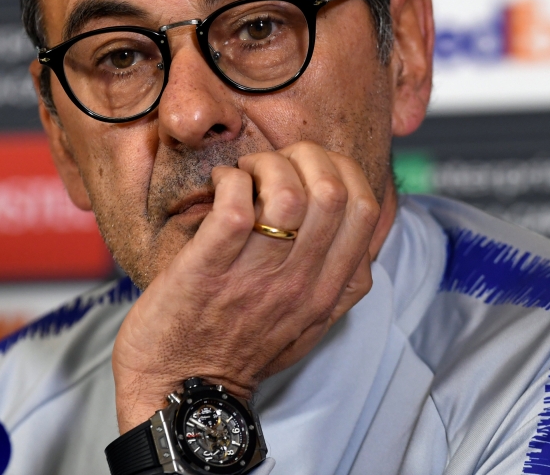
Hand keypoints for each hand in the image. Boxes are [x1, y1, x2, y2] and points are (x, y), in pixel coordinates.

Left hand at [111, 141, 379, 432]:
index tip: (309, 168)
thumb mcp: (309, 321)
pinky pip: (235, 203)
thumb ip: (336, 277)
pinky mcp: (210, 269)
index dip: (341, 169)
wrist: (183, 392)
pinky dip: (230, 180)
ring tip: (244, 175)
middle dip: (304, 157)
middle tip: (273, 165)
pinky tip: (219, 186)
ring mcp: (257, 277)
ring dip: (264, 166)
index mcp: (331, 292)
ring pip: (288, 193)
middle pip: (333, 191)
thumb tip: (349, 222)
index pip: (366, 208)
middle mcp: (302, 284)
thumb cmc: (240, 349)